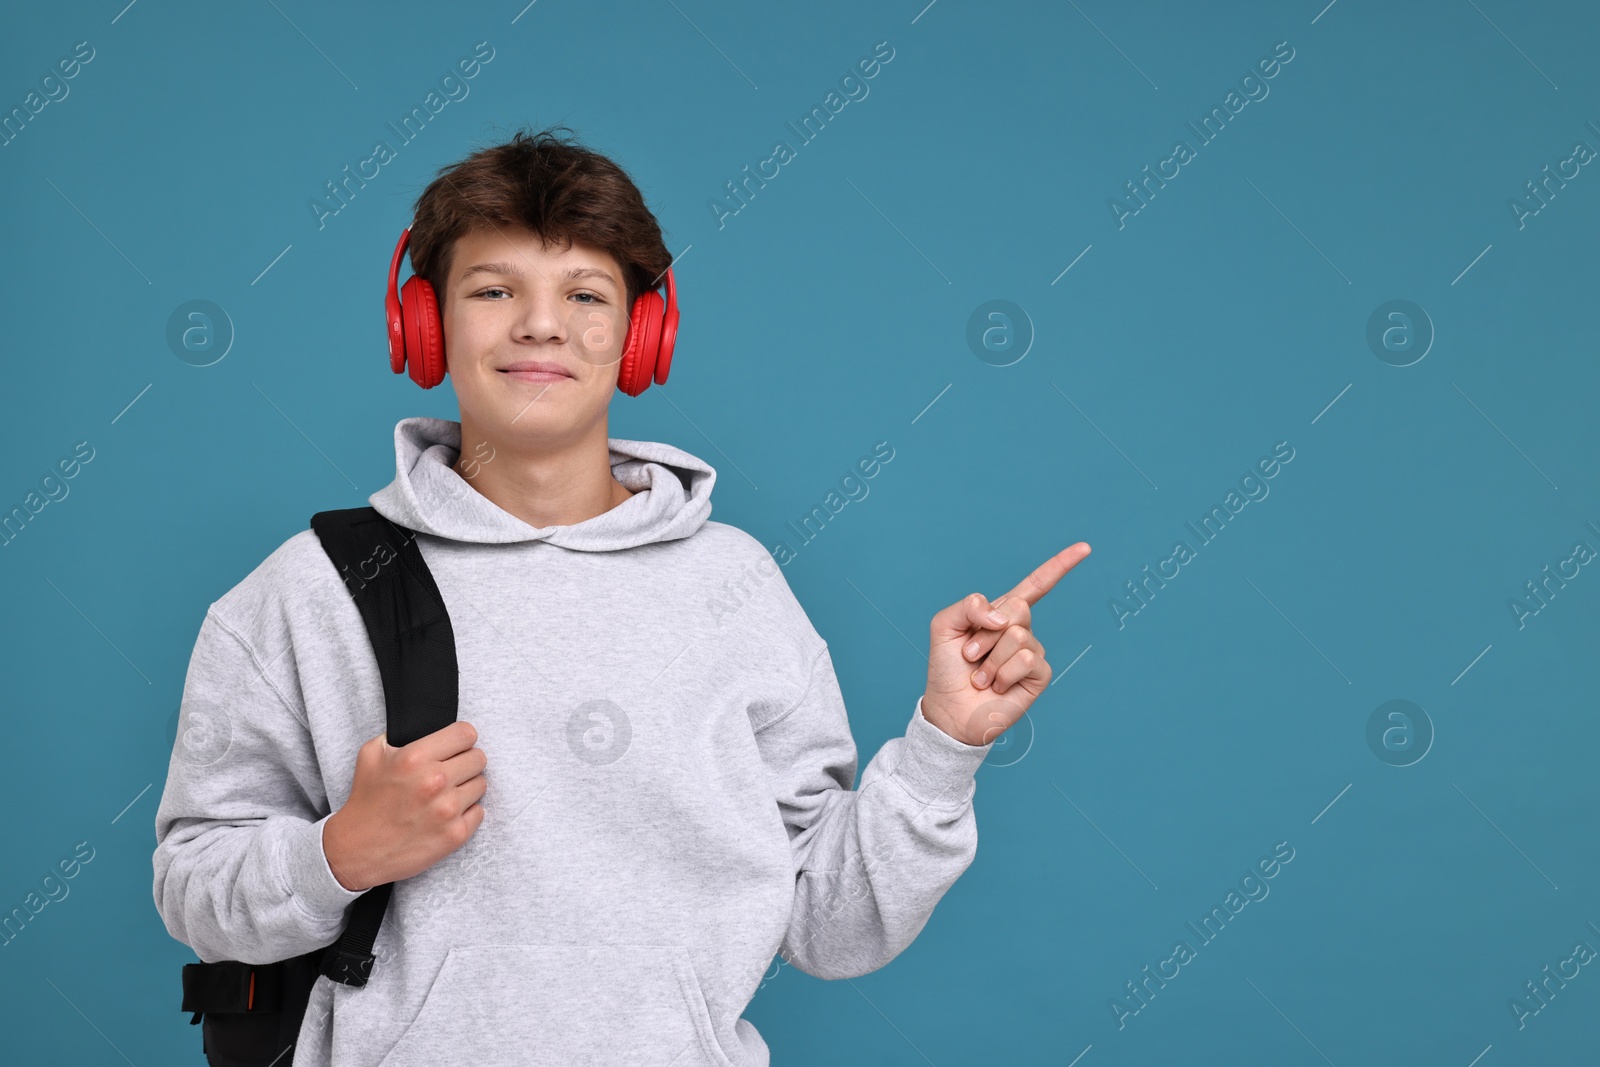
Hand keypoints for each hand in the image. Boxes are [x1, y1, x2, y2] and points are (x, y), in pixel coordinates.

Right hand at [323, 720, 487, 891]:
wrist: (356, 849)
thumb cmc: (366, 800)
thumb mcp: (372, 754)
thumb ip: (401, 735)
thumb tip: (428, 726)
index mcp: (416, 757)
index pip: (466, 734)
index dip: (462, 739)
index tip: (455, 747)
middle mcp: (435, 781)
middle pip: (479, 758)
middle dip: (465, 762)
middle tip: (449, 772)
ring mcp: (447, 810)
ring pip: (481, 784)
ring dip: (466, 788)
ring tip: (444, 795)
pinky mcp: (455, 835)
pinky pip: (479, 811)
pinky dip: (466, 813)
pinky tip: (445, 815)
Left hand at [920, 543, 1090, 747]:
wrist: (949, 708)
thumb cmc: (946, 668)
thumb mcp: (944, 625)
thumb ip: (969, 605)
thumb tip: (1004, 616)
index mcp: (1002, 613)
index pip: (1036, 585)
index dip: (1060, 565)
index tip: (1085, 548)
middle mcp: (1021, 630)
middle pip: (1019, 608)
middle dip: (985, 632)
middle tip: (971, 654)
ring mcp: (1032, 653)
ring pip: (1018, 636)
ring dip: (990, 659)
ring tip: (981, 675)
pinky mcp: (1039, 676)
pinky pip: (1026, 659)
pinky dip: (1003, 673)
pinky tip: (997, 686)